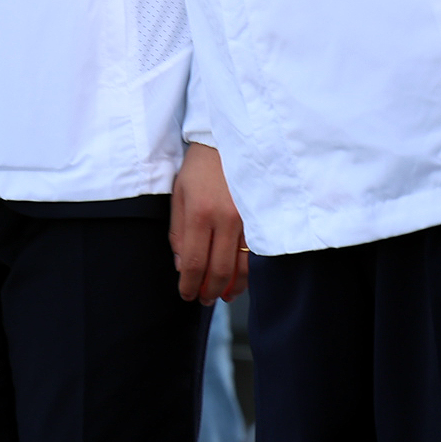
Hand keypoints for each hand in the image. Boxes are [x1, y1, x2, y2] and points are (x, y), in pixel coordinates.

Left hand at [169, 142, 247, 303]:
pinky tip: (240, 279)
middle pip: (220, 270)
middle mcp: (225, 219)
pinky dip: (248, 272)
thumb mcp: (179, 194)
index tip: (186, 295)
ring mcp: (248, 219)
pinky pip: (256, 254)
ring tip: (223, 296)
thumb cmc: (200, 167)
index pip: (195, 263)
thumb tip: (182, 266)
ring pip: (242, 267)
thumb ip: (178, 232)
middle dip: (210, 292)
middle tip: (204, 300)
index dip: (190, 285)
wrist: (228, 141)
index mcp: (200, 213)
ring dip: (232, 288)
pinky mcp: (262, 217)